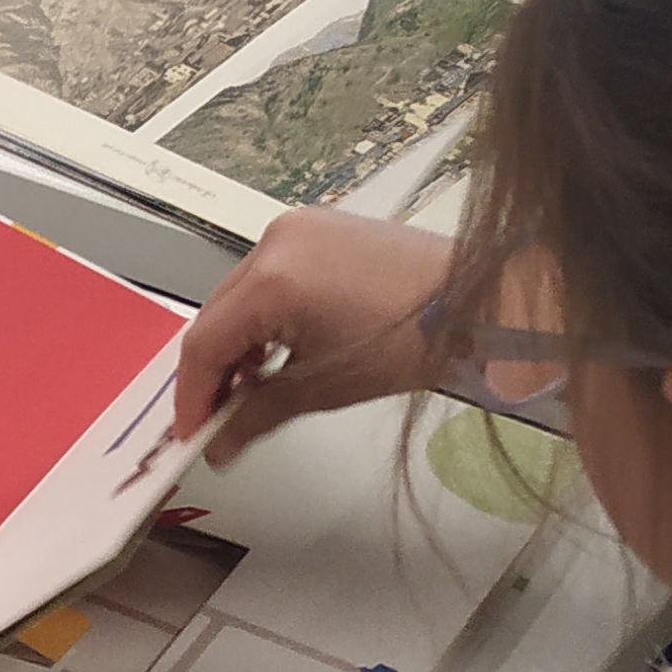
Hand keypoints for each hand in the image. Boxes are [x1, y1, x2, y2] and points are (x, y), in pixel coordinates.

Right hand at [172, 208, 457, 460]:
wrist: (480, 300)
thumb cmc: (415, 339)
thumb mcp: (323, 388)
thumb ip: (255, 415)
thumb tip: (219, 444)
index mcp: (273, 280)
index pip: (203, 344)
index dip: (191, 396)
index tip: (191, 432)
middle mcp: (275, 242)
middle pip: (214, 317)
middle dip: (211, 371)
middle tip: (216, 417)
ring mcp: (295, 228)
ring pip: (236, 297)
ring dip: (235, 343)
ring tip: (250, 386)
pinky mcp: (316, 227)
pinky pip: (265, 275)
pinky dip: (261, 314)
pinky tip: (275, 347)